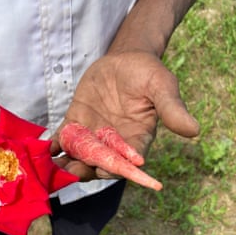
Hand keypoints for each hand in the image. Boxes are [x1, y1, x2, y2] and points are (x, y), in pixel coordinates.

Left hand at [51, 50, 199, 179]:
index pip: (127, 161)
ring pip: (78, 155)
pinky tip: (41, 149)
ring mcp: (91, 135)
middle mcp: (112, 144)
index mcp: (136, 141)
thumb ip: (171, 108)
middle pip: (98, 163)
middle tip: (71, 172)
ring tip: (50, 169)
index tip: (106, 169)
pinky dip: (52, 146)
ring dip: (64, 163)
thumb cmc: (147, 74)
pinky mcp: (75, 124)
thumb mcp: (162, 87)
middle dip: (85, 170)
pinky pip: (62, 139)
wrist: (124, 61)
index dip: (118, 167)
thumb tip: (194, 130)